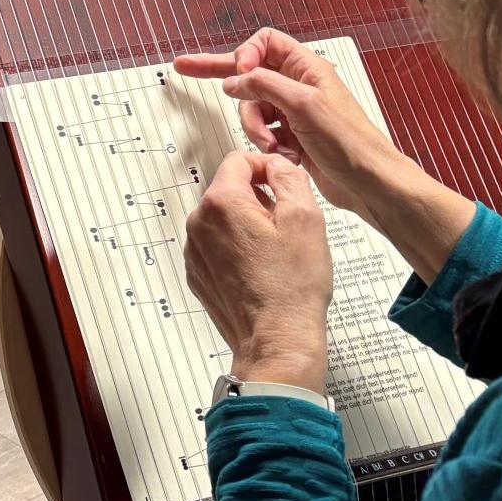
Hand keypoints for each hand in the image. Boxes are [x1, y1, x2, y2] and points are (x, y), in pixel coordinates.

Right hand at [174, 28, 406, 220]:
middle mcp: (298, 86)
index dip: (246, 56)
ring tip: (274, 143)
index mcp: (306, 68)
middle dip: (221, 75)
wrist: (368, 182)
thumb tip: (234, 79)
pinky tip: (283, 153)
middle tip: (186, 66)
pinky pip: (261, 132)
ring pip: (251, 108)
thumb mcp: (304, 104)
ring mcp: (292, 112)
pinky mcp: (290, 136)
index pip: (265, 43)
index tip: (239, 75)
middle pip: (250, 73)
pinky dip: (265, 143)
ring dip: (255, 128)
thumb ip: (264, 85)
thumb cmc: (351, 142)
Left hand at [185, 151, 331, 392]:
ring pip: (224, 219)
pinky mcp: (198, 273)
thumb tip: (277, 165)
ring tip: (276, 253)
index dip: (267, 168)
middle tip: (286, 227)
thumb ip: (288, 177)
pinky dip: (238, 249)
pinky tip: (261, 270)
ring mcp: (195, 251)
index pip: (239, 160)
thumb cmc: (291, 287)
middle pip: (230, 190)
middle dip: (259, 200)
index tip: (283, 185)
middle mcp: (199, 224)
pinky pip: (218, 246)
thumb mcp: (306, 218)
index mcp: (221, 203)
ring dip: (249, 225)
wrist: (276, 340)